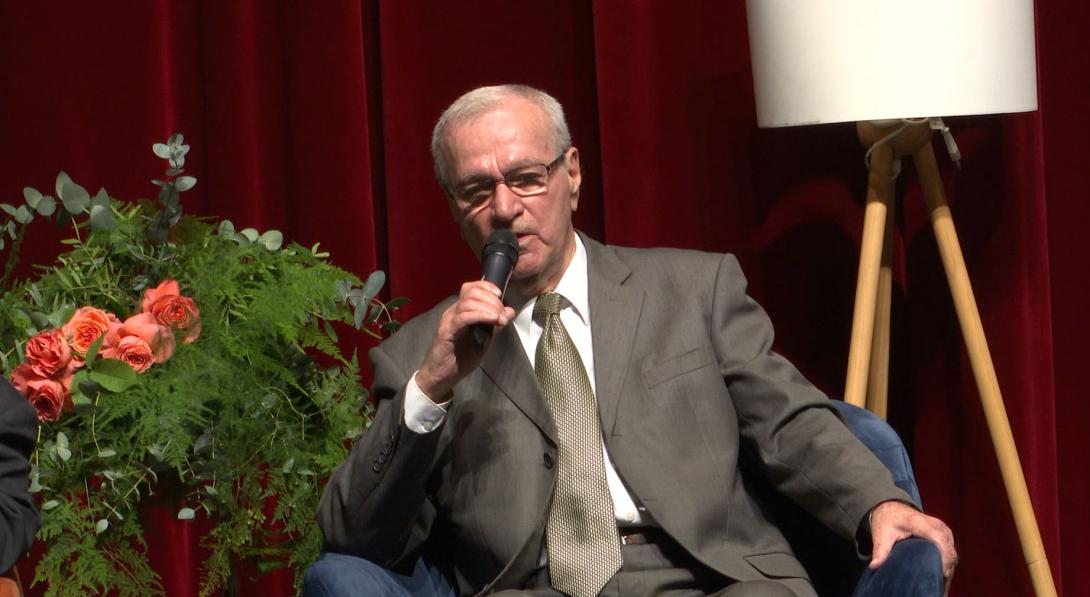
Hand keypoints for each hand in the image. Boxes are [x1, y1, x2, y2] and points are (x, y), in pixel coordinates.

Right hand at [416, 280, 514, 400]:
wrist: (441, 377)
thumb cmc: (460, 359)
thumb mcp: (484, 340)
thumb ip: (495, 325)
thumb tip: (509, 310)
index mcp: (461, 311)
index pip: (472, 288)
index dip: (488, 287)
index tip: (501, 296)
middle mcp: (453, 312)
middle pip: (472, 291)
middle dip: (492, 300)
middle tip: (502, 314)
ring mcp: (448, 320)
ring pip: (468, 302)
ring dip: (489, 308)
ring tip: (499, 319)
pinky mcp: (446, 331)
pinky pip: (463, 317)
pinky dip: (481, 315)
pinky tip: (492, 320)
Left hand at [869, 500, 956, 594]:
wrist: (893, 509)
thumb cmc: (887, 520)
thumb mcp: (881, 534)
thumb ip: (880, 550)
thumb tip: (874, 566)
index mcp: (920, 522)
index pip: (937, 538)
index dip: (943, 556)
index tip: (941, 573)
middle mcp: (936, 525)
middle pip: (948, 550)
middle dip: (946, 570)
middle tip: (939, 589)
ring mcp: (944, 530)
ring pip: (952, 554)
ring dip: (948, 571)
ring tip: (941, 589)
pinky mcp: (946, 536)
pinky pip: (951, 553)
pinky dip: (948, 567)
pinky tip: (942, 581)